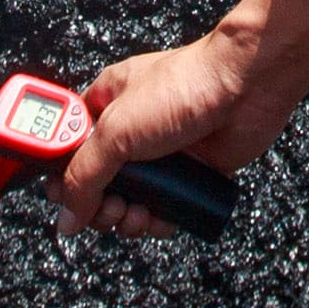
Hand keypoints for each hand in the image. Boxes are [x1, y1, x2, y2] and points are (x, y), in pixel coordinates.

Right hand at [52, 0, 308, 235]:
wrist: (246, 87)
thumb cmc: (183, 87)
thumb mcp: (117, 131)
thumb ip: (84, 176)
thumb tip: (65, 218)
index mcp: (106, 103)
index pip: (68, 146)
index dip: (61, 175)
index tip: (62, 196)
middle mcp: (131, 129)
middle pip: (97, 182)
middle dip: (98, 205)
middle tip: (109, 208)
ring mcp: (161, 153)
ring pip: (130, 201)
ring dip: (127, 217)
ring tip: (137, 214)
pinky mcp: (189, 172)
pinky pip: (164, 208)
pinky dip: (158, 220)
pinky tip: (159, 218)